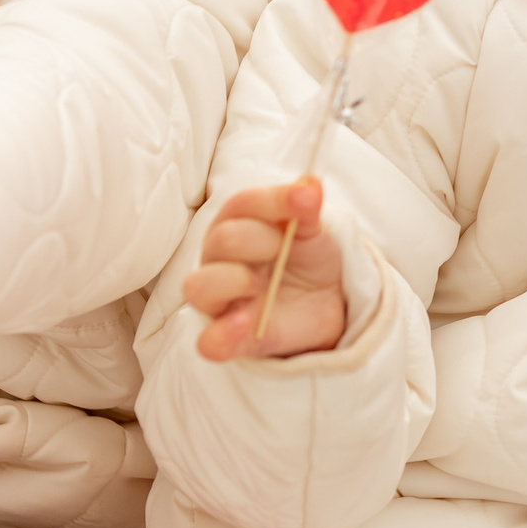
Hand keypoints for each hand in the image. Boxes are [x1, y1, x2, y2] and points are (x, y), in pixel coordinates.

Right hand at [185, 179, 346, 361]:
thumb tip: (310, 186)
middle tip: (284, 248)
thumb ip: (306, 212)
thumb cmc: (310, 261)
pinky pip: (209, 341)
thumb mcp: (315, 233)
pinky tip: (245, 323)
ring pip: (199, 285)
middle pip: (220, 240)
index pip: (241, 205)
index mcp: (238, 225)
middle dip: (256, 239)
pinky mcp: (231, 338)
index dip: (272, 200)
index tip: (307, 199)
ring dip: (232, 280)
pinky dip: (221, 334)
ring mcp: (222, 300)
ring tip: (262, 285)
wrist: (327, 305)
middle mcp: (220, 259)